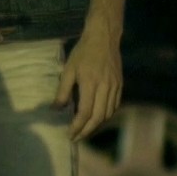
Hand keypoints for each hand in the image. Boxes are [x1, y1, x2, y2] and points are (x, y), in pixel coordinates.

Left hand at [55, 18, 122, 140]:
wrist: (104, 37)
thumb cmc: (83, 52)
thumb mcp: (68, 70)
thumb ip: (62, 91)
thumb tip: (55, 109)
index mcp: (90, 83)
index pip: (84, 112)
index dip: (77, 126)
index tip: (69, 134)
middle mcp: (105, 87)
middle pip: (98, 117)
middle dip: (86, 131)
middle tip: (76, 138)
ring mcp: (115, 87)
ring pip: (108, 114)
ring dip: (96, 125)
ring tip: (85, 130)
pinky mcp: (120, 85)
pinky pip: (114, 106)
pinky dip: (106, 116)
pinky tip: (97, 118)